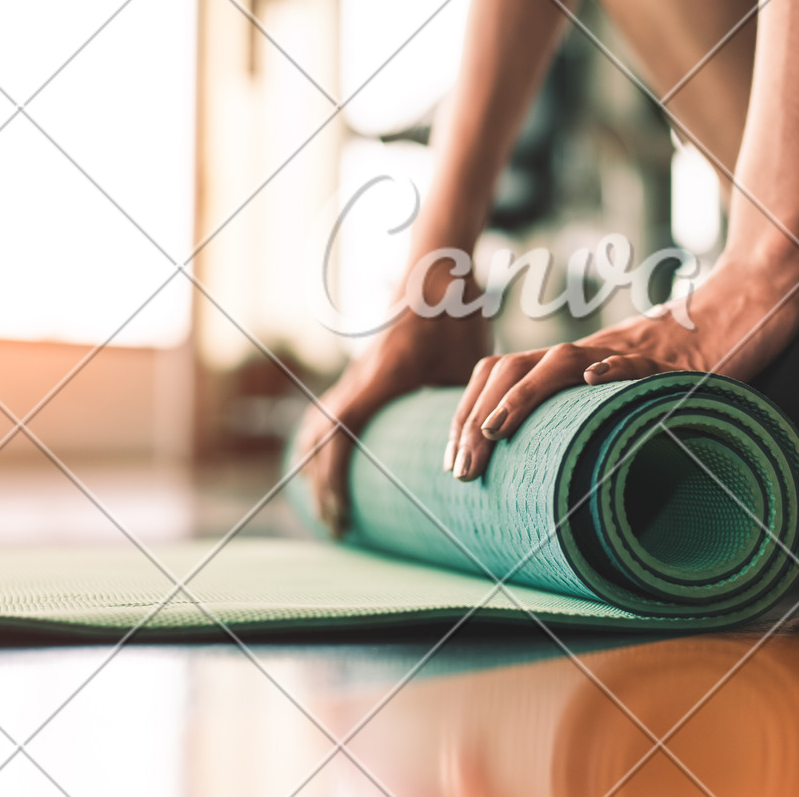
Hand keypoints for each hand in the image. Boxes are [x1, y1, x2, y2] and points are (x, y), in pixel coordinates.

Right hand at [295, 308, 489, 535]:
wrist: (440, 271)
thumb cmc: (458, 316)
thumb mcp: (472, 366)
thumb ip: (469, 412)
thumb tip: (481, 458)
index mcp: (382, 377)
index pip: (342, 432)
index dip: (333, 475)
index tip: (340, 513)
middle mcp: (360, 377)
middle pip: (319, 437)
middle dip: (322, 485)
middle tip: (338, 527)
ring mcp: (358, 375)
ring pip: (318, 425)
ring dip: (317, 467)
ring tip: (330, 507)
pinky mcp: (363, 374)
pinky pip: (330, 413)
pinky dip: (323, 444)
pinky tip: (331, 467)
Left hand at [447, 255, 798, 480]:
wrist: (751, 305)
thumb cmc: (693, 357)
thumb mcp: (632, 392)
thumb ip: (598, 416)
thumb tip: (560, 471)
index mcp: (578, 362)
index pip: (502, 374)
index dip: (469, 412)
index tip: (455, 461)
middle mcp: (593, 353)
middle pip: (513, 368)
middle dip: (477, 417)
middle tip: (463, 467)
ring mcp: (631, 352)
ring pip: (561, 362)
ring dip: (522, 397)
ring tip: (496, 432)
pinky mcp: (677, 360)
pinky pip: (641, 362)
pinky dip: (615, 370)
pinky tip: (592, 384)